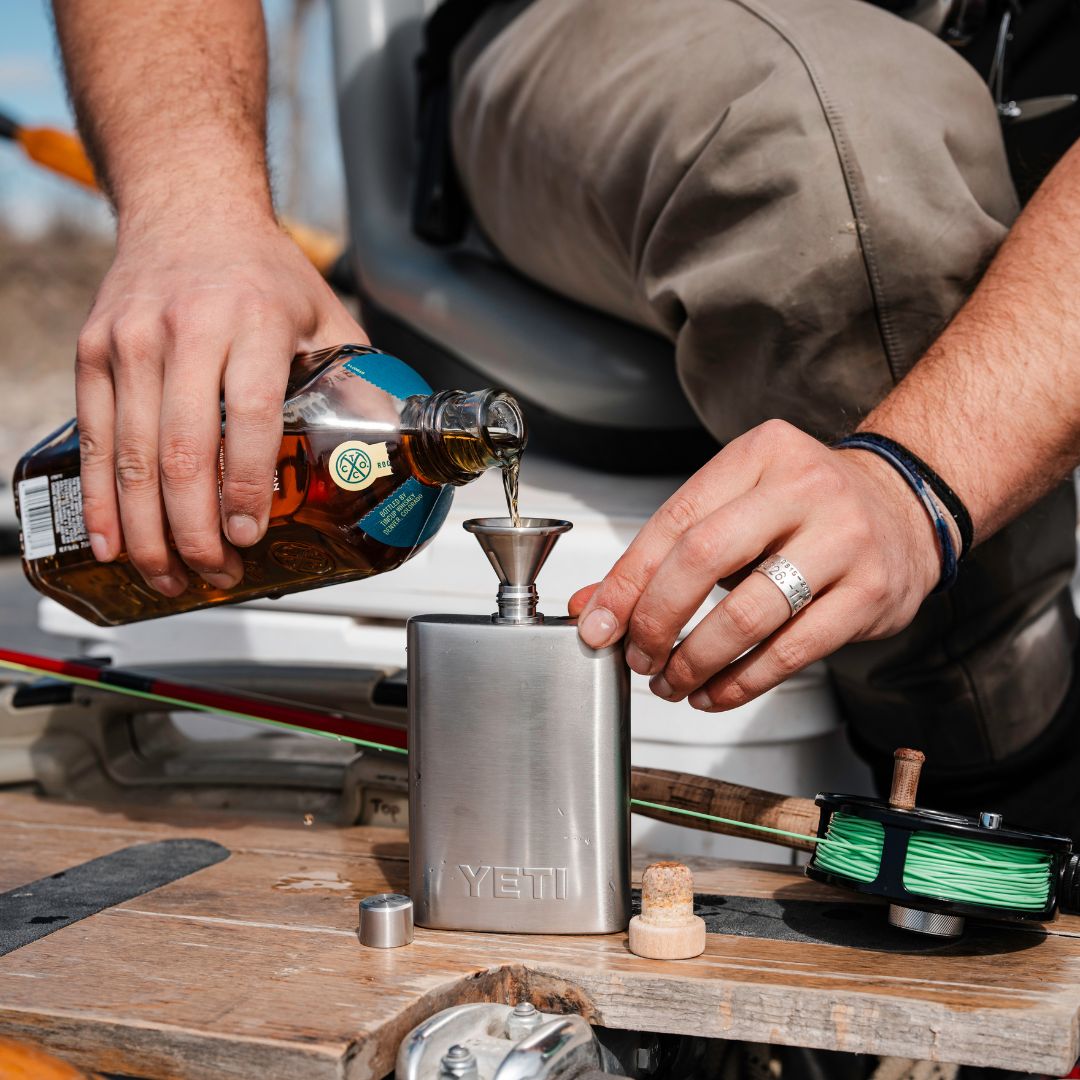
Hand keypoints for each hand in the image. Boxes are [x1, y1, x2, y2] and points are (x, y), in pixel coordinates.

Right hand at [75, 211, 365, 594]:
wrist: (188, 207)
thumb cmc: (263, 268)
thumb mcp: (326, 314)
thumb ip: (357, 378)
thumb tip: (395, 446)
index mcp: (256, 322)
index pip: (251, 416)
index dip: (246, 485)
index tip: (250, 535)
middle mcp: (188, 329)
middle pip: (183, 449)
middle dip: (196, 528)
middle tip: (216, 573)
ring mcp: (133, 341)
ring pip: (132, 455)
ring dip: (148, 529)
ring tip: (171, 575)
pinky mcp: (94, 351)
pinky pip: (95, 438)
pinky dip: (101, 498)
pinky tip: (114, 540)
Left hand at [569, 420, 942, 710]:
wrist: (904, 508)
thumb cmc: (804, 509)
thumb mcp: (735, 507)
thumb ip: (663, 554)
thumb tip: (593, 606)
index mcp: (758, 455)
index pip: (675, 521)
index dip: (627, 581)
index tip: (598, 624)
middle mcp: (803, 489)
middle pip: (705, 558)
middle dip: (656, 619)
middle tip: (637, 655)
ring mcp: (843, 540)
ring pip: (749, 614)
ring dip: (696, 660)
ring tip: (671, 681)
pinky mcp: (870, 593)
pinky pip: (792, 651)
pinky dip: (742, 682)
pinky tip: (714, 692)